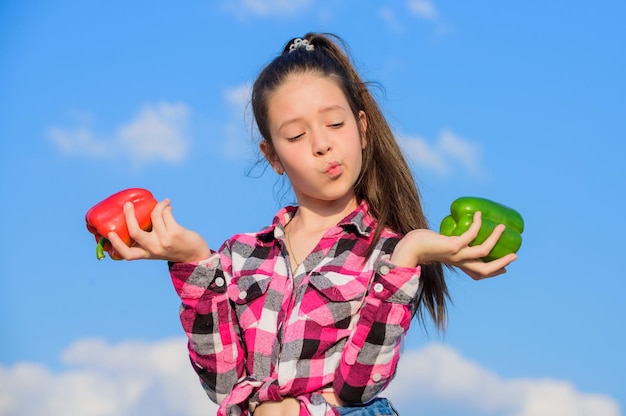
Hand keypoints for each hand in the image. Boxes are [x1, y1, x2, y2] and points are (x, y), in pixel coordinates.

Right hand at [107, 198, 210, 262]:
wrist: (196, 255)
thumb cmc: (175, 248)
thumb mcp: (159, 249)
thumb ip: (148, 239)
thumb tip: (138, 216)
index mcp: (147, 254)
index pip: (128, 254)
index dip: (116, 244)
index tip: (110, 233)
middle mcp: (154, 248)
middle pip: (135, 232)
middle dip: (129, 216)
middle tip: (127, 204)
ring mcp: (164, 240)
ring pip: (154, 216)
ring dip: (158, 205)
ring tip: (162, 202)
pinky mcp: (175, 232)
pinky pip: (165, 213)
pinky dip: (165, 206)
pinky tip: (168, 205)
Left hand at [391, 211, 516, 279]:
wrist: (408, 247)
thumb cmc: (421, 245)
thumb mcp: (438, 246)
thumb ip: (445, 244)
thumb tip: (449, 235)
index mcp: (457, 264)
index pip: (478, 274)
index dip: (493, 272)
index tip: (505, 268)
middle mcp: (459, 263)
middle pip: (485, 270)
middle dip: (501, 263)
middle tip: (515, 254)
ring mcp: (456, 255)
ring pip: (483, 252)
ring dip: (495, 239)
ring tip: (502, 226)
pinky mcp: (452, 246)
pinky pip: (471, 235)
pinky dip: (477, 224)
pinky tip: (478, 215)